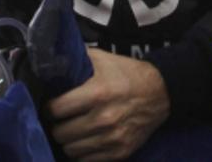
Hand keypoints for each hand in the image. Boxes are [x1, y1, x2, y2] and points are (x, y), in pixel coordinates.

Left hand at [46, 48, 169, 160]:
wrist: (161, 93)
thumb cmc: (128, 74)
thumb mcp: (104, 60)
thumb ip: (77, 60)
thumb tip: (51, 61)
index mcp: (97, 93)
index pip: (55, 110)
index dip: (49, 108)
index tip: (51, 106)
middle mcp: (103, 118)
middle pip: (60, 133)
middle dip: (58, 125)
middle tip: (62, 120)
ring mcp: (112, 138)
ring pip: (71, 150)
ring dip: (69, 140)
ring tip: (73, 130)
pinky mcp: (120, 152)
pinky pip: (87, 160)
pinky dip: (83, 152)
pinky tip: (86, 140)